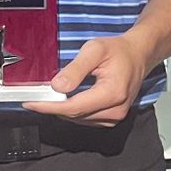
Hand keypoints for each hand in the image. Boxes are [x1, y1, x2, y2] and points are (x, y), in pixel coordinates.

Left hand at [24, 33, 146, 124]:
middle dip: (52, 107)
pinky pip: (86, 119)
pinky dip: (73, 111)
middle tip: (34, 97)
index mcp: (112, 93)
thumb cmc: (119, 51)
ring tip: (50, 96)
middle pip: (74, 115)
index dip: (49, 107)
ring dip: (62, 110)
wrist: (138, 55)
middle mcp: (115, 110)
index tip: (31, 103)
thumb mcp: (94, 50)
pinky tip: (67, 99)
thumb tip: (57, 86)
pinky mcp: (112, 118)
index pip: (73, 107)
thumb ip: (75, 69)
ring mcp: (115, 117)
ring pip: (79, 119)